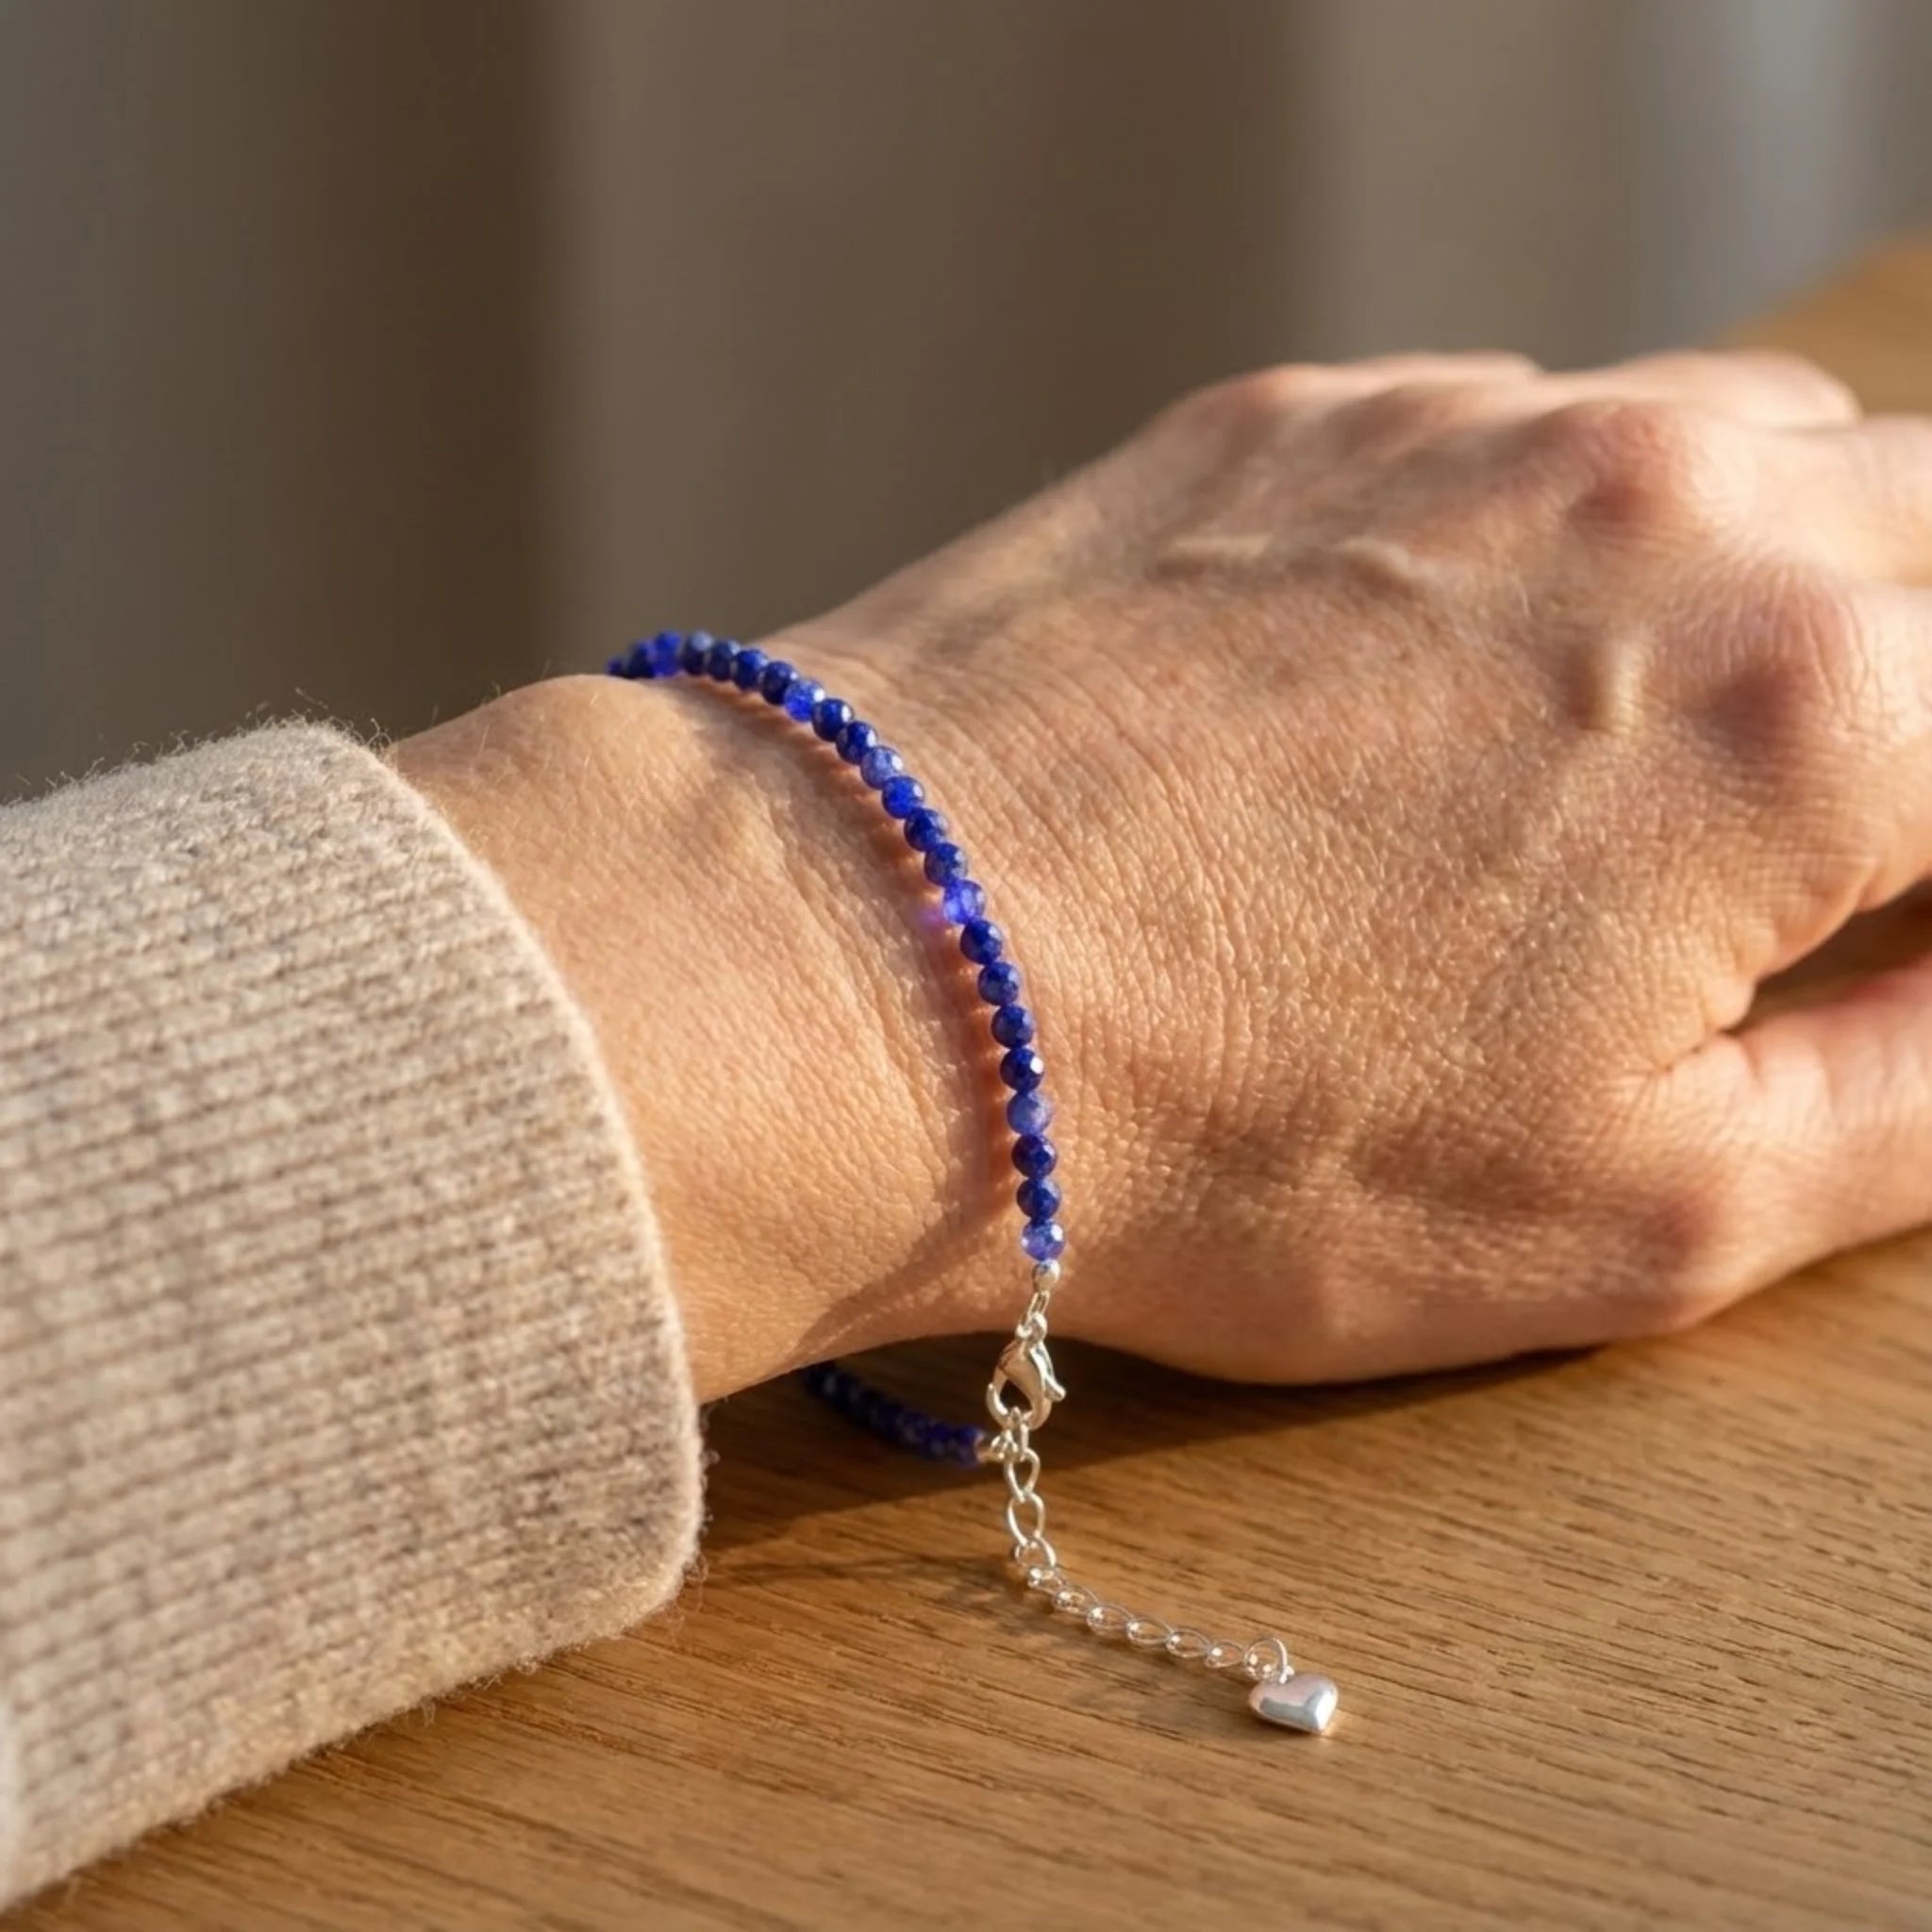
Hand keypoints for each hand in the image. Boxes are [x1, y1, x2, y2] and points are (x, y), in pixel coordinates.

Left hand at [398, 350, 1931, 1394]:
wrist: (869, 976)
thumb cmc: (1232, 1136)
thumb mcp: (1642, 1216)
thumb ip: (1920, 1090)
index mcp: (1821, 710)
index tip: (1882, 918)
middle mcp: (1669, 502)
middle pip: (1928, 523)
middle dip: (1913, 671)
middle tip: (1801, 833)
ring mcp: (1465, 427)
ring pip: (1738, 439)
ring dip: (1752, 571)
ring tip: (1626, 745)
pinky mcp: (1293, 415)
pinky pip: (1515, 423)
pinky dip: (1547, 527)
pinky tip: (1429, 667)